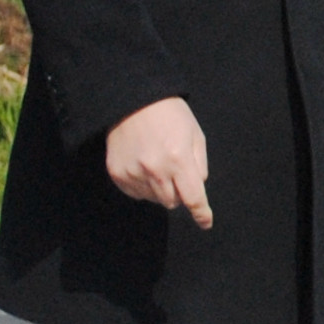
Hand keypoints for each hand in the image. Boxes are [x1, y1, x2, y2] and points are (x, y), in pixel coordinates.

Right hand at [104, 97, 213, 229]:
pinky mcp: (117, 174)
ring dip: (161, 190)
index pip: (193, 197)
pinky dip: (143, 186)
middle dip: (179, 193)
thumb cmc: (170, 115)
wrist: (132, 100)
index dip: (201, 213)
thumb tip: (197, 189)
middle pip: (173, 202)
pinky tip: (143, 166)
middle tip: (176, 172)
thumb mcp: (195, 135)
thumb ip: (199, 164)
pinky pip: (136, 194)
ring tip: (158, 164)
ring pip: (154, 199)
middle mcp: (155, 170)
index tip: (206, 223)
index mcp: (179, 159)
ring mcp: (134, 173)